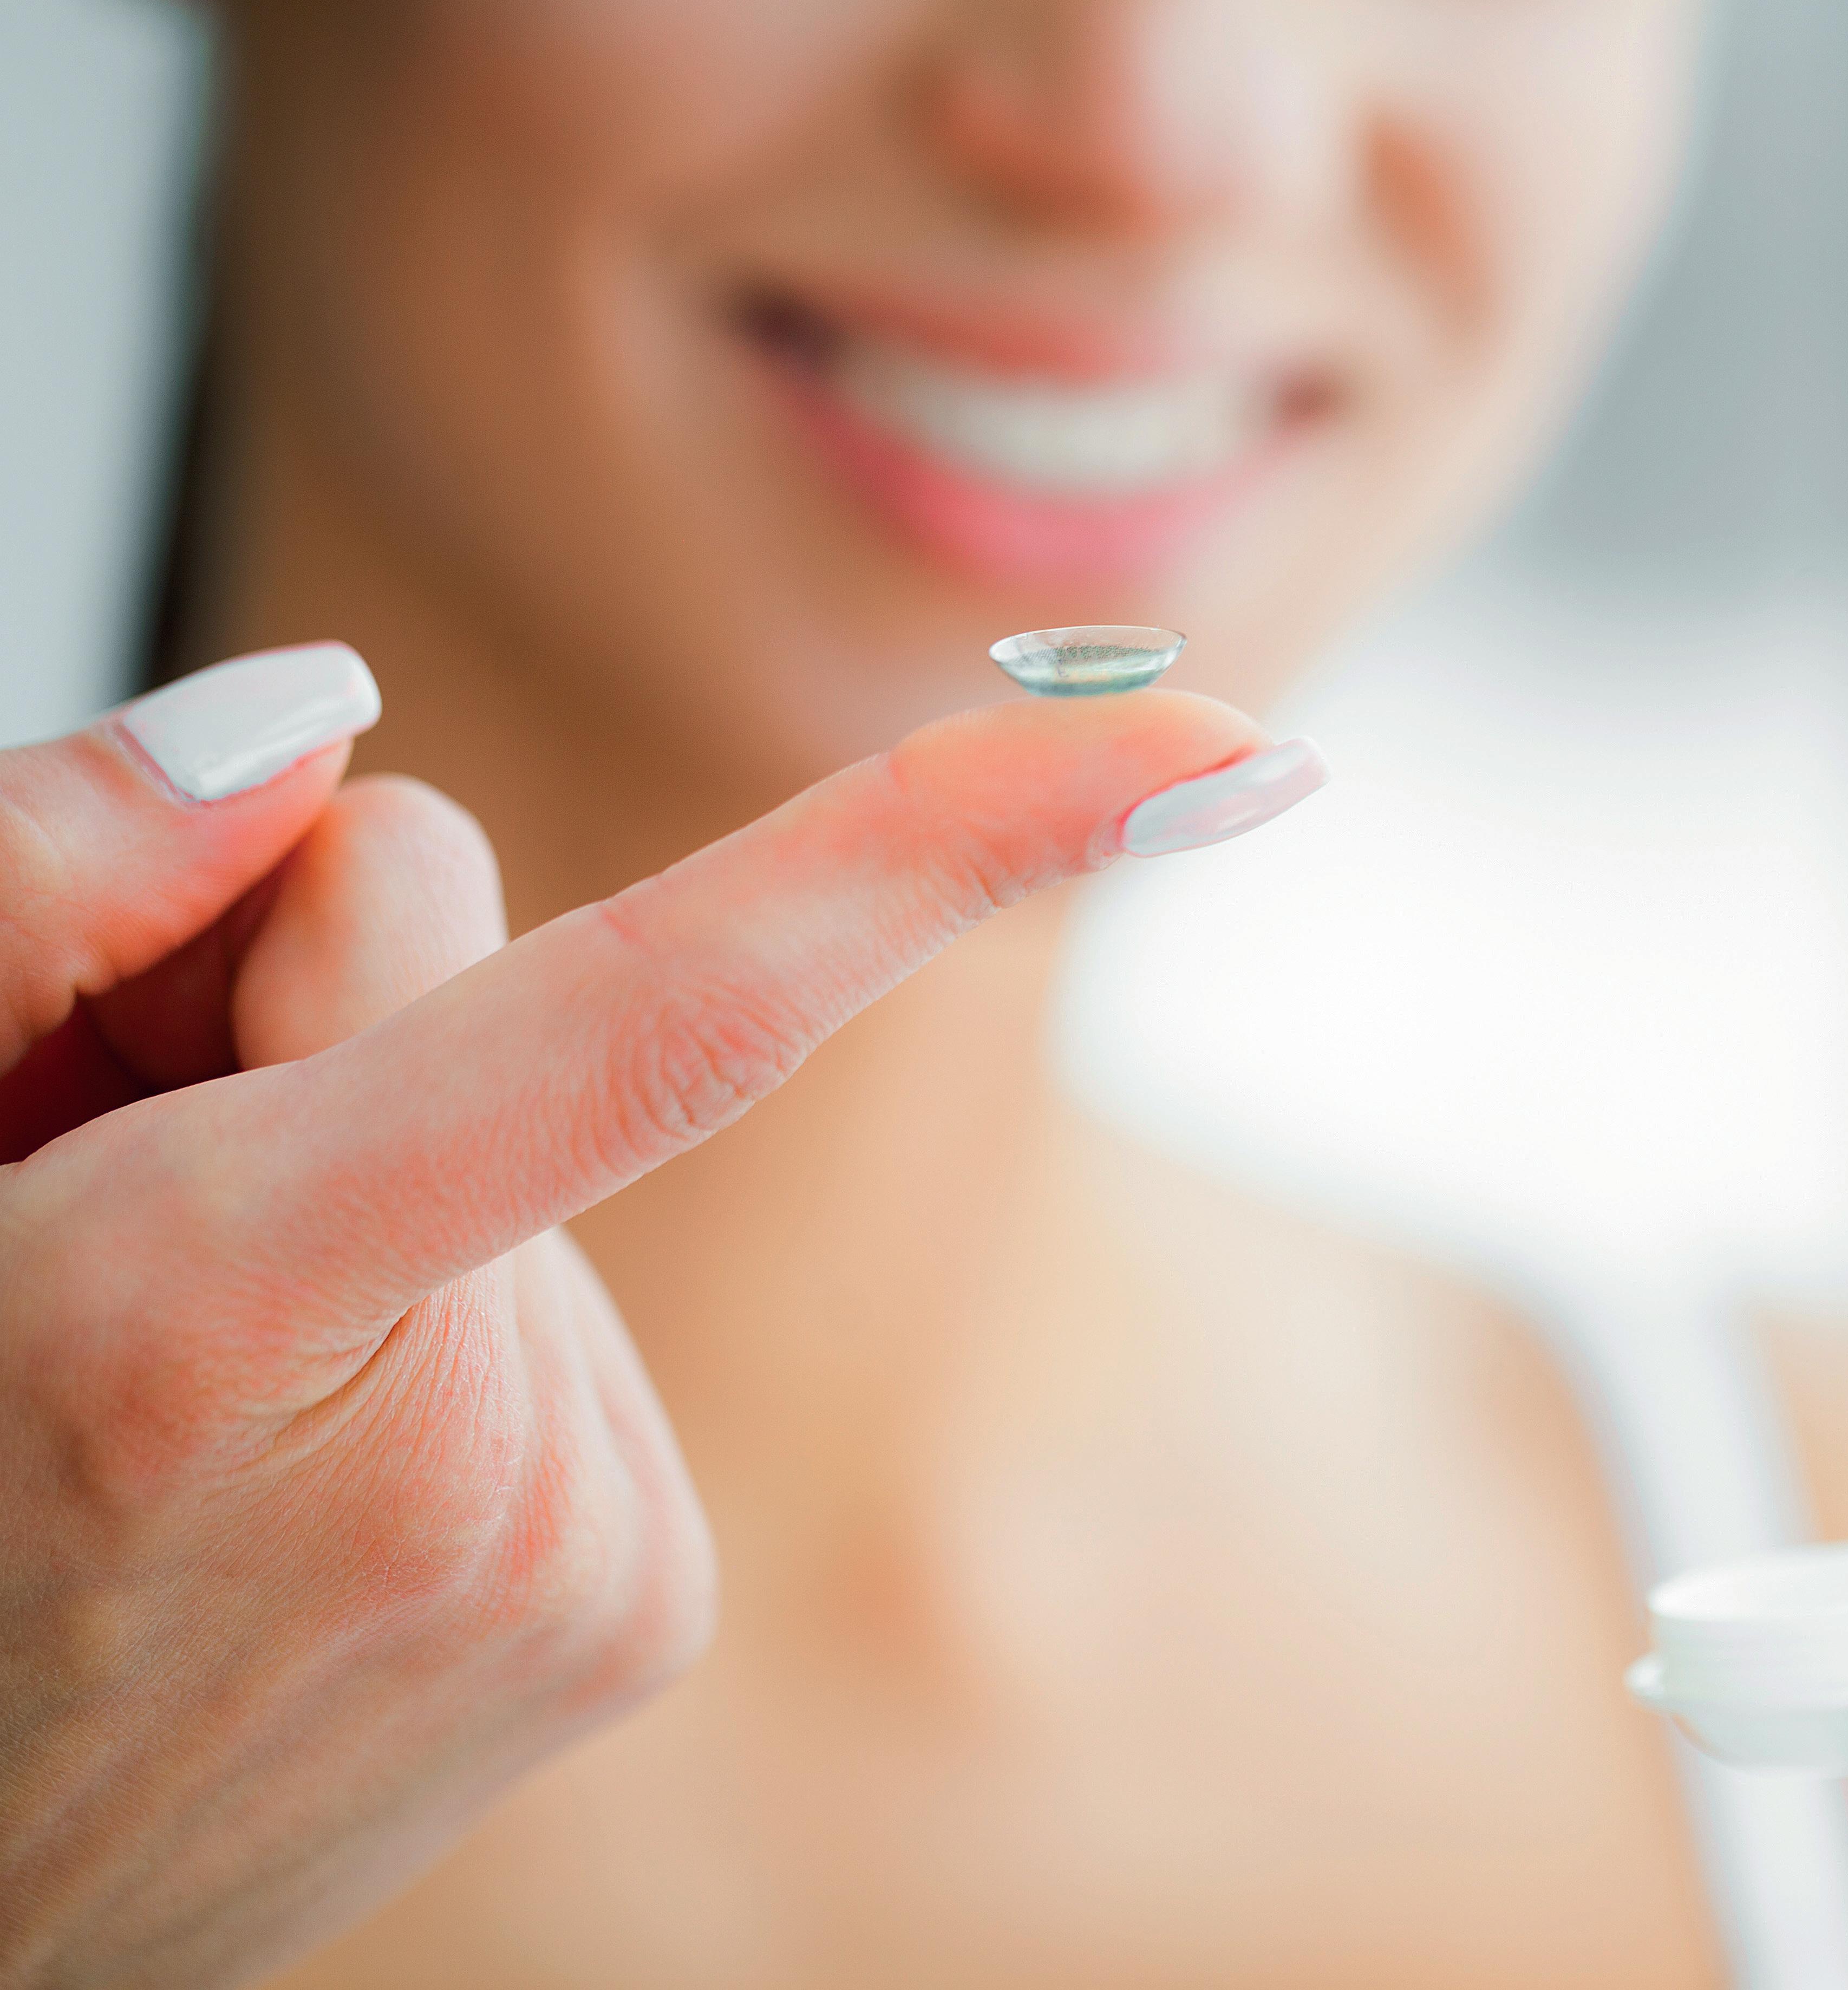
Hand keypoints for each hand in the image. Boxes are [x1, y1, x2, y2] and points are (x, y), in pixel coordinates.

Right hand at [0, 644, 1309, 1985]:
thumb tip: (324, 737)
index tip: (1225, 743)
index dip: (964, 836)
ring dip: (377, 1204)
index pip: (682, 1008)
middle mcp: (466, 1473)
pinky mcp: (626, 1615)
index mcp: (225, 1319)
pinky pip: (581, 1324)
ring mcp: (577, 1574)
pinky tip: (294, 1464)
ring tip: (193, 1381)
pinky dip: (442, 1333)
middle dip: (320, 1020)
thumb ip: (46, 878)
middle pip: (520, 1001)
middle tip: (111, 1206)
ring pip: (559, 1169)